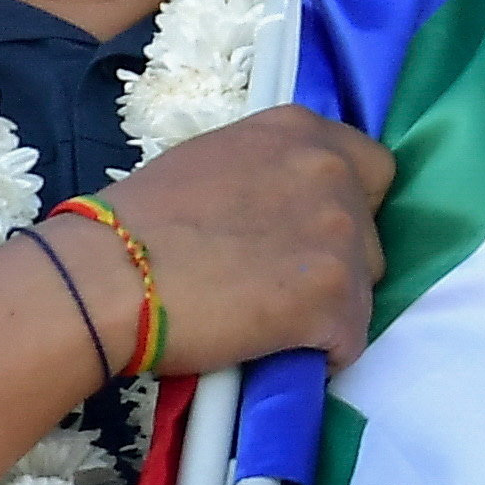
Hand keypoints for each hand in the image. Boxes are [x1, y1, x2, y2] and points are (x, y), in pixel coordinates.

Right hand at [90, 108, 394, 372]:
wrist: (109, 274)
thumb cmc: (139, 219)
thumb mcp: (216, 161)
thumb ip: (268, 173)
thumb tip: (284, 206)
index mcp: (301, 131)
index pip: (374, 168)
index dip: (350, 206)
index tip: (313, 232)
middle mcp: (332, 174)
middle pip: (370, 233)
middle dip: (334, 261)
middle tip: (278, 282)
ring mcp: (340, 237)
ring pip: (362, 289)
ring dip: (326, 309)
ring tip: (268, 321)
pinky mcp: (337, 300)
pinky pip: (349, 340)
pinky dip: (319, 353)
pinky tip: (275, 349)